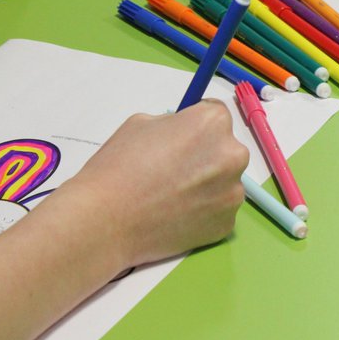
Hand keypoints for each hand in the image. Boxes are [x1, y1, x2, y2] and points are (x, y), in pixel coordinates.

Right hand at [58, 101, 249, 267]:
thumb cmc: (119, 165)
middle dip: (206, 156)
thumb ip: (173, 124)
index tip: (183, 139)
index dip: (197, 126)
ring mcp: (232, 192)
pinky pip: (218, 211)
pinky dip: (203, 212)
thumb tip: (184, 133)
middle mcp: (232, 155)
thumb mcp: (142, 123)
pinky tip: (175, 216)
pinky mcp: (226, 223)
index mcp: (213, 123)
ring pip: (224, 182)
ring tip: (172, 197)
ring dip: (207, 185)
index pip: (216, 115)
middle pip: (226, 150)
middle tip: (175, 170)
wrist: (106, 219)